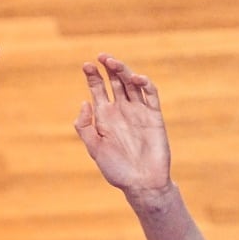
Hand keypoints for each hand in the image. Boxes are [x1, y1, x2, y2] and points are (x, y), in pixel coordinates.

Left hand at [74, 54, 174, 198]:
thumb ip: (86, 127)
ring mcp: (138, 111)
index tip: (86, 65)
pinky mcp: (154, 115)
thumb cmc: (116, 169)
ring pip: (131, 84)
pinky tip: (136, 78)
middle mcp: (122, 110)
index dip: (93, 77)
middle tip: (101, 56)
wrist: (142, 182)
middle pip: (115, 82)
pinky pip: (151, 95)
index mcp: (106, 117)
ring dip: (124, 71)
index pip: (99, 90)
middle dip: (108, 68)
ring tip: (114, 63)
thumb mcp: (95, 149)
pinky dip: (145, 84)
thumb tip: (84, 102)